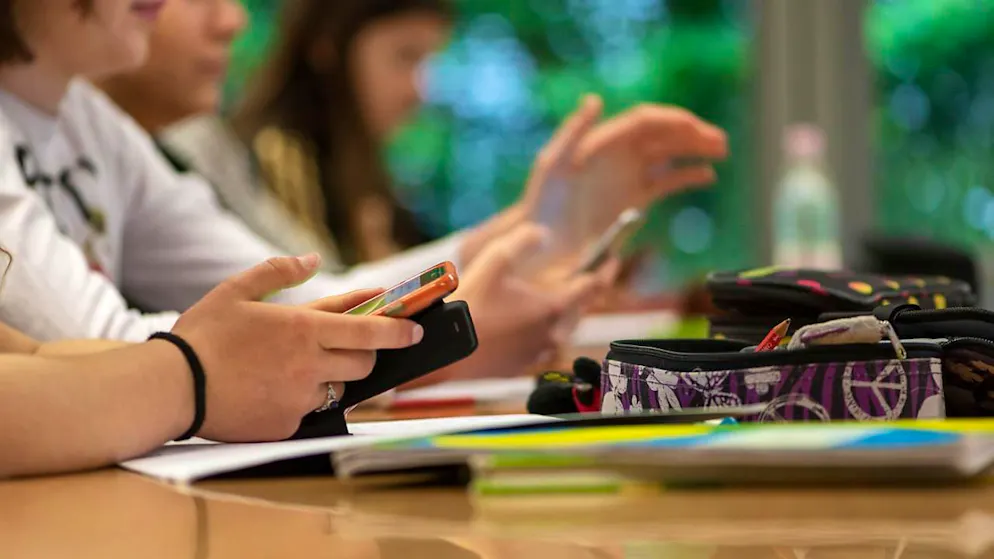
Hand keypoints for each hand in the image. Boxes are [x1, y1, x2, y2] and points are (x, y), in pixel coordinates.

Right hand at [169, 254, 422, 441]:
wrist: (172, 387)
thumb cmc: (203, 335)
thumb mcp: (236, 290)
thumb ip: (278, 271)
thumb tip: (312, 258)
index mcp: (303, 328)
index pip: (369, 328)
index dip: (398, 329)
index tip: (417, 329)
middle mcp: (309, 364)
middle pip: (363, 362)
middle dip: (364, 352)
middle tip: (348, 346)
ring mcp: (300, 398)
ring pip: (339, 389)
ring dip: (331, 378)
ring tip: (295, 368)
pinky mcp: (288, 425)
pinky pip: (311, 412)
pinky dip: (303, 401)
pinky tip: (274, 390)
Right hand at [447, 225, 613, 379]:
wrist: (448, 350)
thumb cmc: (472, 304)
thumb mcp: (496, 259)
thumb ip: (524, 240)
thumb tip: (543, 234)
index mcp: (553, 307)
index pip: (591, 287)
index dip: (603, 270)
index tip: (610, 260)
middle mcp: (552, 334)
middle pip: (579, 311)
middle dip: (584, 295)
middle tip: (586, 281)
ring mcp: (538, 354)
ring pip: (562, 332)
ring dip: (564, 317)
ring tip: (557, 304)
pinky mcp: (522, 367)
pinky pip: (542, 348)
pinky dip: (543, 335)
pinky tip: (529, 327)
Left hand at [523, 95, 727, 241]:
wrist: (543, 240)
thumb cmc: (542, 202)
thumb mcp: (553, 164)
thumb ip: (574, 131)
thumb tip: (594, 99)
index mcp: (603, 142)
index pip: (644, 121)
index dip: (672, 120)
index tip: (698, 128)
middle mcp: (618, 154)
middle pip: (662, 134)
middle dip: (692, 133)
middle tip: (721, 142)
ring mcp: (626, 176)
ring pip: (668, 154)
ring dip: (695, 149)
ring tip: (722, 152)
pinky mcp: (632, 198)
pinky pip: (665, 182)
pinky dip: (687, 176)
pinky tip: (707, 176)